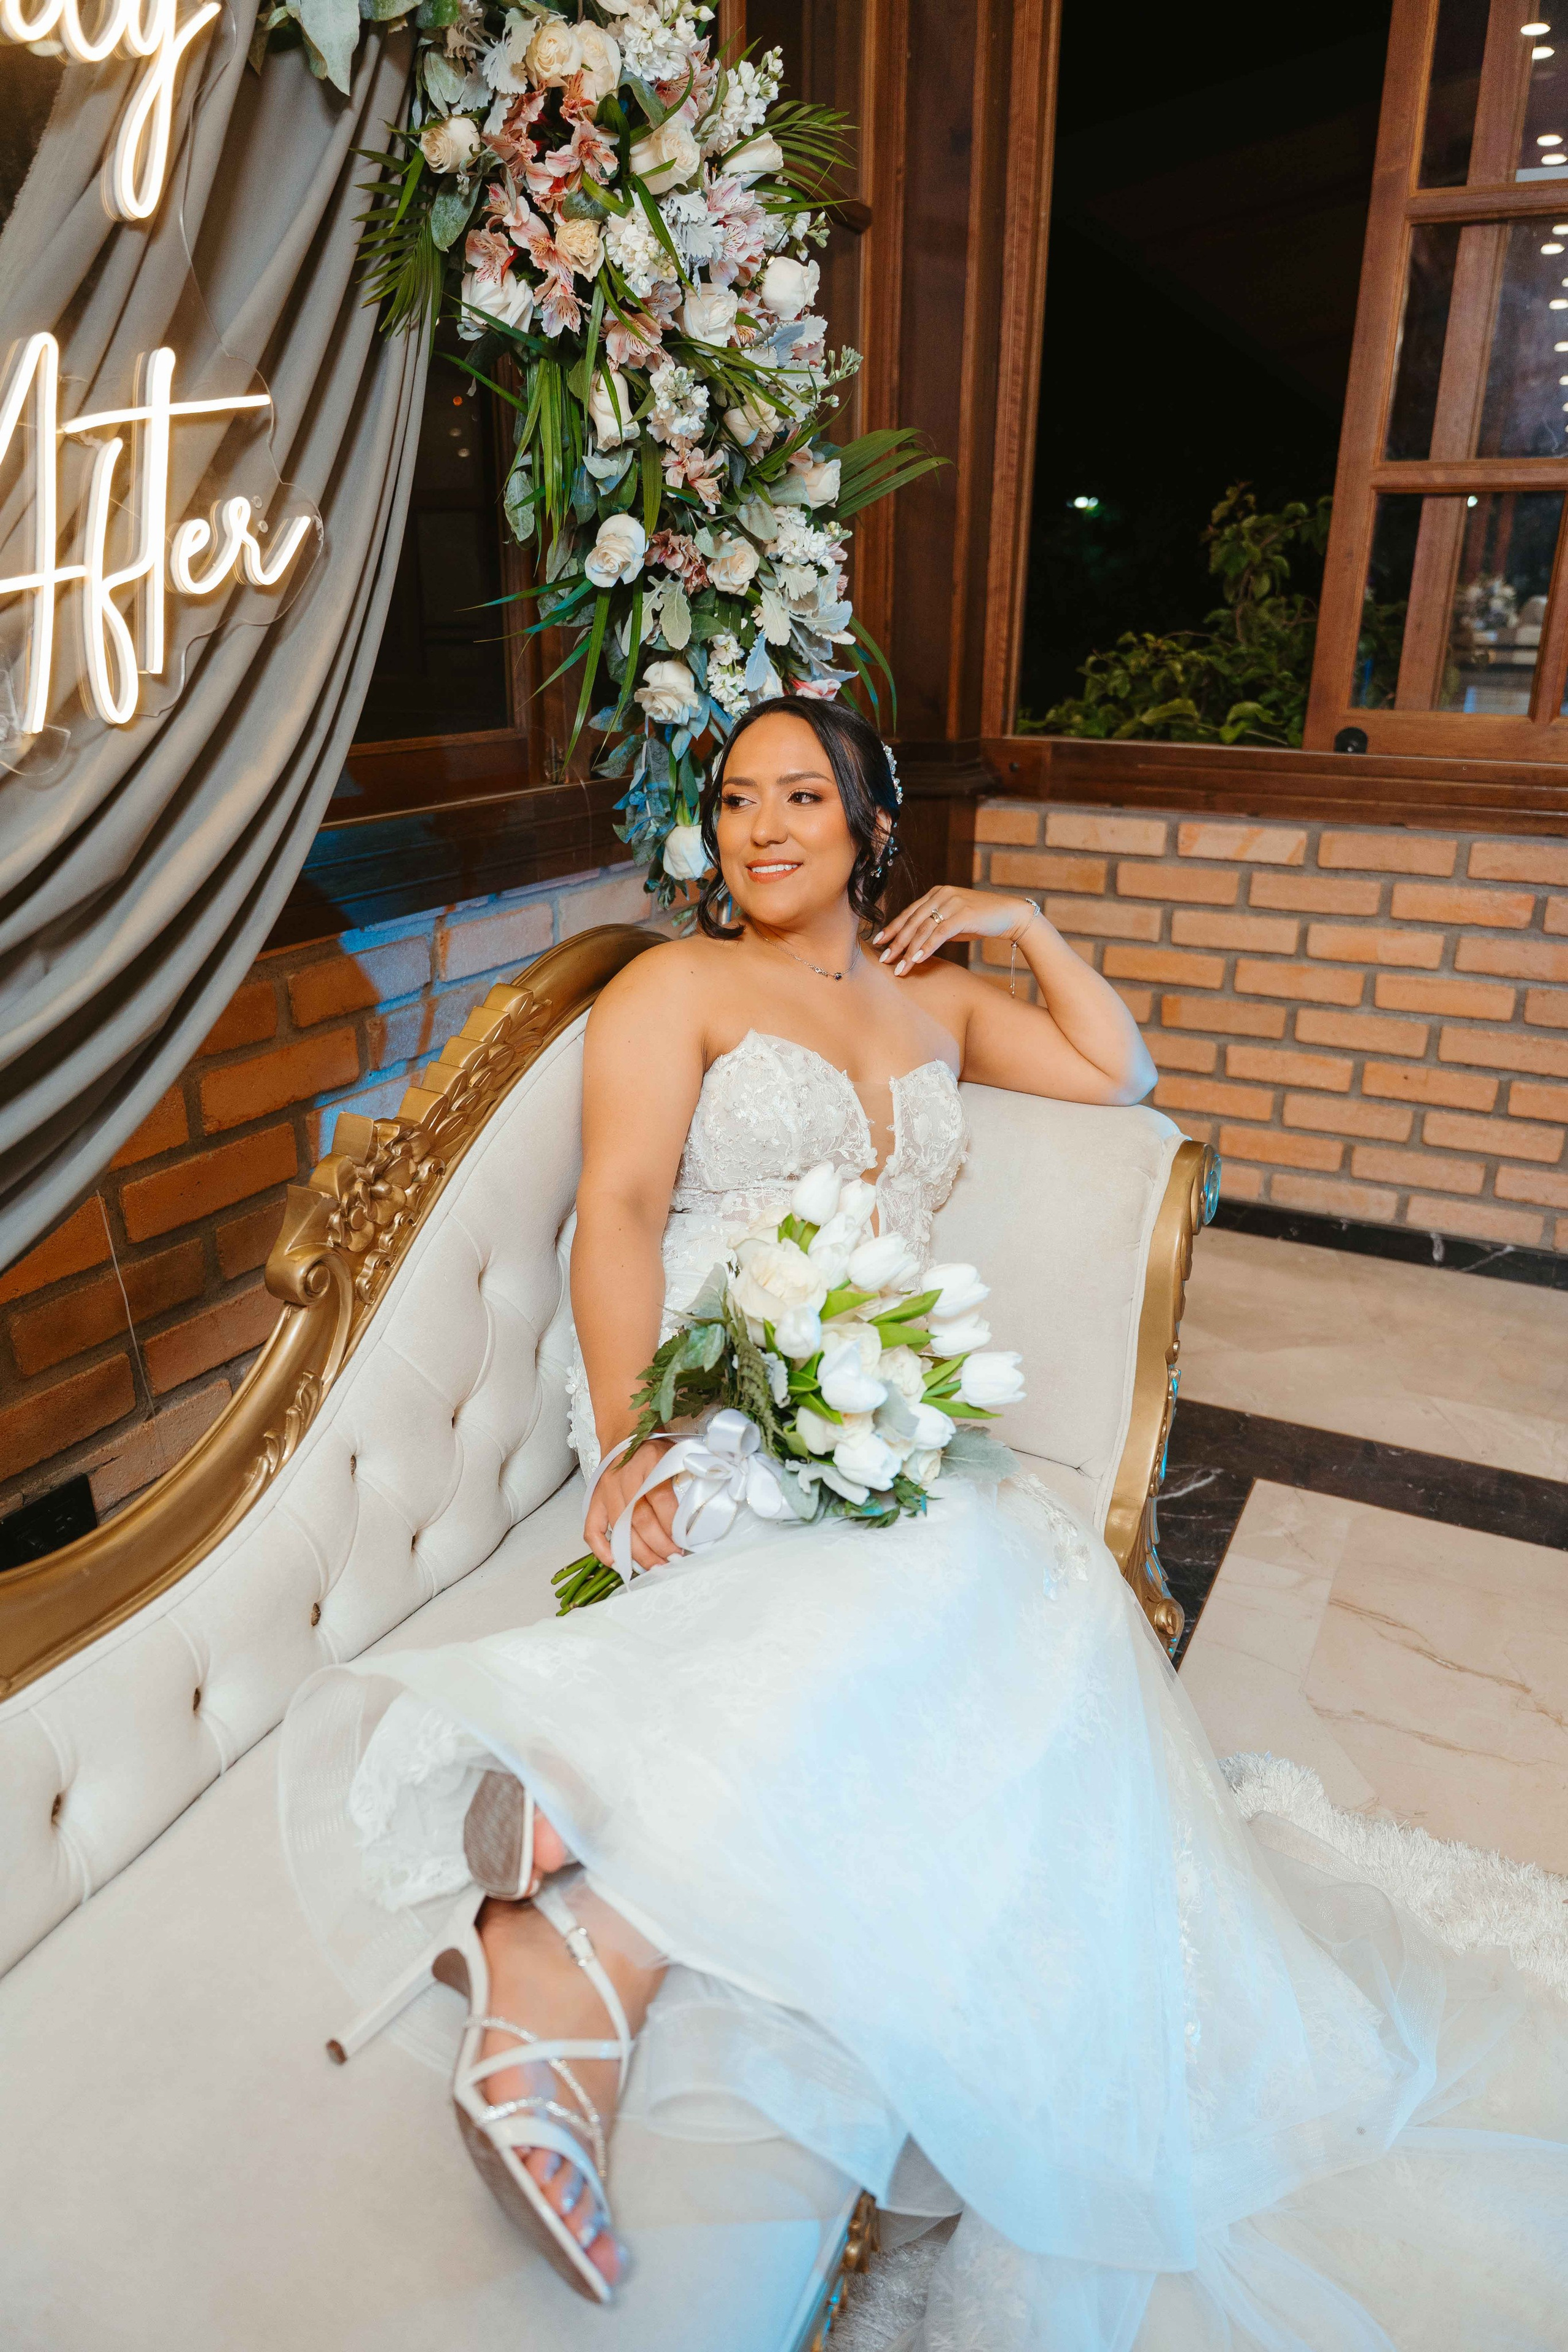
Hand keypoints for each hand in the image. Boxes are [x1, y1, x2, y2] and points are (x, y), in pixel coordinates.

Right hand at [585, 1436, 683, 1572]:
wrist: (625, 1435)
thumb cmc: (654, 1450)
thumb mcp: (675, 1455)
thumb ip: (686, 1479)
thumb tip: (697, 1517)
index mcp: (648, 1462)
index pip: (660, 1499)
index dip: (672, 1525)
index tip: (684, 1544)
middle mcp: (623, 1477)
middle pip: (639, 1518)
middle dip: (658, 1546)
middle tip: (673, 1560)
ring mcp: (606, 1490)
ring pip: (620, 1528)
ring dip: (638, 1553)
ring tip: (655, 1568)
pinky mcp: (594, 1500)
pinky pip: (592, 1529)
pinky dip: (601, 1549)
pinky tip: (618, 1563)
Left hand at [873, 888, 1038, 974]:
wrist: (1011, 915)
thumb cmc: (981, 920)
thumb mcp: (953, 920)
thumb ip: (935, 925)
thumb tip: (914, 940)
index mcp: (936, 893)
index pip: (909, 912)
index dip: (892, 928)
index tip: (878, 942)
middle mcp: (942, 894)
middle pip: (912, 921)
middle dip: (896, 942)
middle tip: (883, 959)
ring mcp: (952, 902)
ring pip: (923, 928)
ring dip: (909, 949)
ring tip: (898, 967)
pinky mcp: (963, 914)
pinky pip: (940, 933)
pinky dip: (926, 948)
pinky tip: (916, 960)